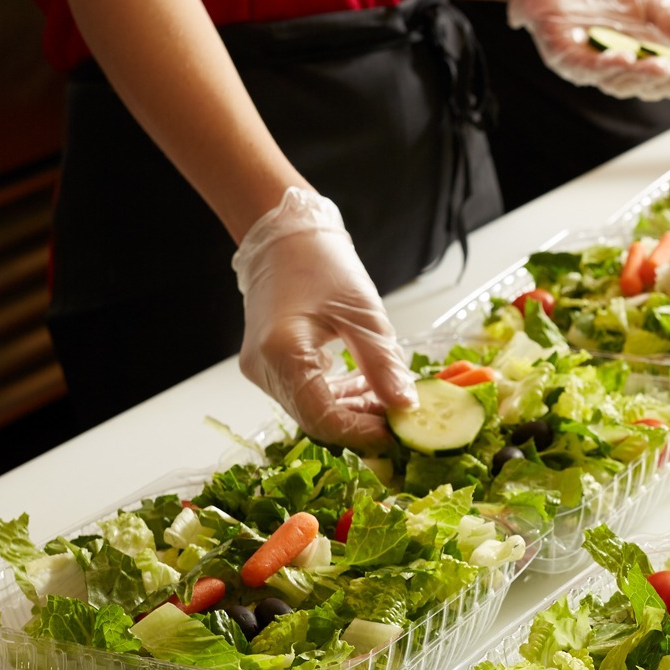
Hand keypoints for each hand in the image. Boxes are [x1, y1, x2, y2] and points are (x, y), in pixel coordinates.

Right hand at [233, 187, 413, 452]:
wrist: (283, 235)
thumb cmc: (320, 262)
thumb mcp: (364, 314)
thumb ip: (384, 365)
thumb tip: (406, 406)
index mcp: (283, 354)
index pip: (323, 420)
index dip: (363, 434)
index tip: (400, 434)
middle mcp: (264, 369)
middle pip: (316, 420)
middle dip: (362, 424)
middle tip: (402, 419)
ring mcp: (262, 369)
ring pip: (312, 410)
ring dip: (353, 410)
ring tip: (390, 398)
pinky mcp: (269, 365)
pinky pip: (305, 393)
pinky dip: (338, 396)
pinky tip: (368, 386)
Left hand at [508, 0, 669, 104]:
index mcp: (645, 55)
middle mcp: (621, 68)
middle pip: (648, 86)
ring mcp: (594, 67)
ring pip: (622, 81)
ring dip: (645, 76)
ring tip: (666, 66)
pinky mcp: (569, 60)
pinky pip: (591, 67)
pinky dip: (611, 65)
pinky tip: (628, 57)